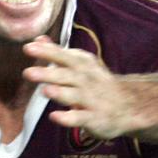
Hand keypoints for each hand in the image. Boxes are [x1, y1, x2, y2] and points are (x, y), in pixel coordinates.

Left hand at [22, 36, 140, 139]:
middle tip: (27, 72)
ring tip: (46, 91)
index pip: (63, 56)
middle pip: (65, 75)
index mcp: (82, 64)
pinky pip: (80, 118)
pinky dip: (68, 118)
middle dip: (47, 74)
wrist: (129, 104)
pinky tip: (55, 116)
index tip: (28, 48)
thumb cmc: (97, 82)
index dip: (47, 52)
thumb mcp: (81, 63)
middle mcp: (86, 80)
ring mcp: (91, 100)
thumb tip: (37, 39)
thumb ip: (57, 52)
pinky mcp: (94, 118)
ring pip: (73, 96)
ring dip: (60, 93)